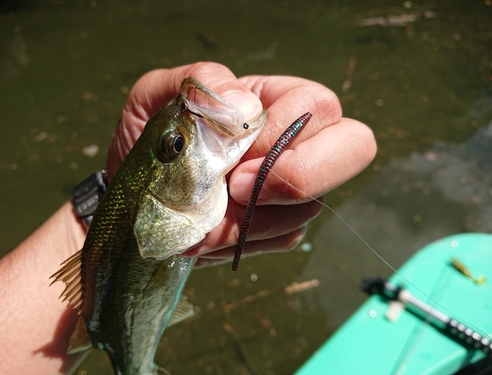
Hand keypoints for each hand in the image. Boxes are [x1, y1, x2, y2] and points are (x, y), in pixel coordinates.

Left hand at [107, 62, 375, 266]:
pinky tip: (214, 228)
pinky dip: (247, 237)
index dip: (283, 136)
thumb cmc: (151, 144)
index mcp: (272, 100)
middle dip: (301, 176)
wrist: (139, 201)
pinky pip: (287, 236)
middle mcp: (296, 141)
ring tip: (209, 209)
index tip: (233, 159)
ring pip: (313, 204)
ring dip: (255, 215)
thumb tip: (246, 105)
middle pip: (354, 147)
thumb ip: (198, 84)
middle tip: (240, 189)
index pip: (318, 106)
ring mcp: (293, 188)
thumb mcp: (155, 98)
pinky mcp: (280, 226)